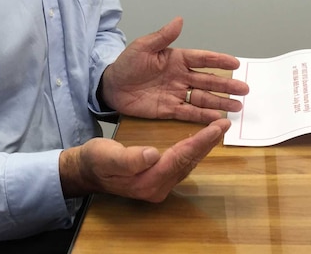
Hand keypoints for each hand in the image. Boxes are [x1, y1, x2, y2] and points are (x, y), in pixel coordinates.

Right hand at [60, 118, 230, 201]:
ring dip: (203, 146)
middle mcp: (159, 186)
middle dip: (208, 142)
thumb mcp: (107, 157)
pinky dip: (193, 150)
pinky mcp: (159, 178)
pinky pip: (181, 163)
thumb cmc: (95, 161)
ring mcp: (160, 184)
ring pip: (188, 163)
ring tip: (217, 129)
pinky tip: (199, 140)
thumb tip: (153, 154)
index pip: (180, 158)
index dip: (200, 141)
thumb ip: (129, 159)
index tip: (216, 127)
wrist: (86, 172)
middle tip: (224, 124)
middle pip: (189, 162)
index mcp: (148, 181)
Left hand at [100, 18, 248, 123]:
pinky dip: (203, 116)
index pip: (202, 59)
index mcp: (176, 59)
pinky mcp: (169, 110)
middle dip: (226, 85)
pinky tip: (216, 118)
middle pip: (208, 81)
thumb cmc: (126, 64)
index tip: (236, 64)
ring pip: (202, 98)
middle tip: (245, 89)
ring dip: (220, 102)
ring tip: (237, 106)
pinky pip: (189, 113)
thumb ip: (163, 36)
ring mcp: (176, 94)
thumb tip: (180, 20)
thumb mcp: (143, 47)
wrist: (110, 88)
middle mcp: (180, 76)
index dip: (219, 61)